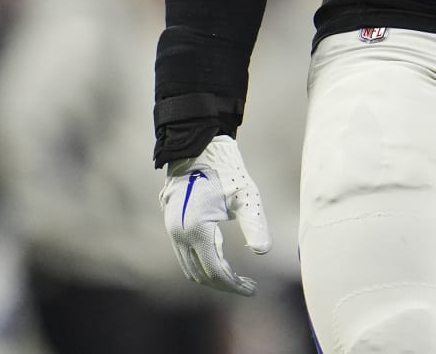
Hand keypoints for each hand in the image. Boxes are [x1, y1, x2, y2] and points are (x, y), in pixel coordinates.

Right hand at [160, 135, 270, 294]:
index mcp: (196, 228)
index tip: (252, 289)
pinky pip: (185, 255)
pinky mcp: (171, 224)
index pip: (214, 271)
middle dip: (225, 284)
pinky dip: (203, 263)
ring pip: (190, 268)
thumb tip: (264, 252)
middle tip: (248, 285)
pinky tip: (222, 260)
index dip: (234, 285)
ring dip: (213, 276)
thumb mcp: (246, 196)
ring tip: (236, 276)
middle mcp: (179, 232)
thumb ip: (255, 225)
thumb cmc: (226, 170)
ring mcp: (172, 229)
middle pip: (200, 274)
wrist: (199, 148)